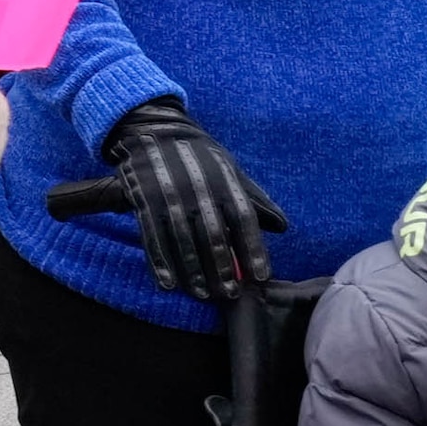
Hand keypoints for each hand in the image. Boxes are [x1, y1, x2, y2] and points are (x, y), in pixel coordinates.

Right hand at [104, 99, 290, 300]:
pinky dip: (160, 262)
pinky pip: (153, 236)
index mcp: (224, 181)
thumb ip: (255, 199)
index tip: (260, 276)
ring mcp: (169, 195)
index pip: (244, 219)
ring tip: (203, 294)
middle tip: (230, 293)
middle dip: (223, 267)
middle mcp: (198, 189)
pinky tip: (169, 284)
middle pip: (214, 235)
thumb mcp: (230, 170)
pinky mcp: (144, 200)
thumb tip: (282, 227)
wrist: (153, 131)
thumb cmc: (199, 157)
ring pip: (184, 240)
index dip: (253, 249)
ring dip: (194, 271)